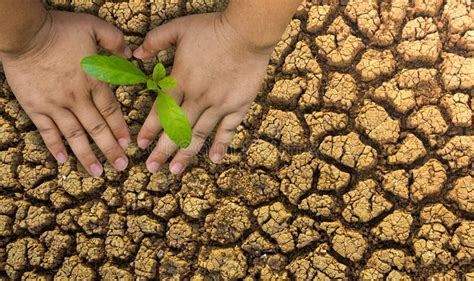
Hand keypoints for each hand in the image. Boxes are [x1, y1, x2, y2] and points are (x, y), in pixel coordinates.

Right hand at [1, 11, 131, 176]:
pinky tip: (63, 160)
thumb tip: (130, 55)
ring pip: (74, 135)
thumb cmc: (59, 29)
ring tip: (97, 173)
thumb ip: (114, 41)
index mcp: (92, 81)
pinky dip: (55, 146)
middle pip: (97, 128)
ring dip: (87, 155)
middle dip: (110, 149)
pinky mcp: (35, 107)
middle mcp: (76, 98)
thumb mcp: (93, 27)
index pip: (111, 111)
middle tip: (121, 166)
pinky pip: (47, 131)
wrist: (24, 33)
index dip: (120, 129)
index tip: (128, 145)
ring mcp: (55, 105)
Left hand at [134, 13, 272, 174]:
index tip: (140, 145)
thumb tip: (136, 54)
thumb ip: (155, 41)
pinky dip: (220, 145)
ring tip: (175, 170)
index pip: (160, 111)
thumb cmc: (213, 29)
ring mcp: (219, 104)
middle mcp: (197, 97)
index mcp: (181, 81)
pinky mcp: (238, 106)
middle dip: (162, 150)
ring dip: (186, 154)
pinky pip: (228, 130)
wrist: (247, 32)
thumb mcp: (179, 28)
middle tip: (151, 168)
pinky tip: (214, 159)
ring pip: (199, 134)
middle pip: (176, 129)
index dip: (149, 129)